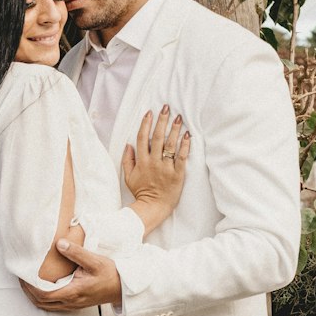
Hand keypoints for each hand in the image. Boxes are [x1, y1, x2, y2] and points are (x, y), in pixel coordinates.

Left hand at [19, 243, 121, 311]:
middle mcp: (71, 301)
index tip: (23, 276)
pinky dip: (45, 298)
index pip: (44, 294)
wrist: (123, 287)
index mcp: (73, 292)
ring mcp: (73, 305)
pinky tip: (43, 287)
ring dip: (35, 296)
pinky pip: (54, 305)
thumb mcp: (94, 261)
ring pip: (47, 306)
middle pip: (41, 302)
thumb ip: (76, 252)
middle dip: (28, 291)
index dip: (30, 287)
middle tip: (21, 278)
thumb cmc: (110, 275)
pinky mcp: (76, 304)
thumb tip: (59, 243)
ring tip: (28, 282)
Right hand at [122, 105, 190, 233]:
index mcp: (142, 161)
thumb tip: (128, 145)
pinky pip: (182, 157)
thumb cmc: (141, 192)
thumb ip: (127, 160)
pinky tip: (188, 135)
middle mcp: (154, 162)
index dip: (146, 124)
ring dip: (175, 129)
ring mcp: (166, 168)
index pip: (143, 138)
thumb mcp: (128, 177)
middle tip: (167, 108)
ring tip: (179, 118)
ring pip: (170, 145)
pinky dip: (185, 145)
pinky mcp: (178, 174)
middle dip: (162, 121)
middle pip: (158, 137)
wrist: (153, 207)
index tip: (150, 113)